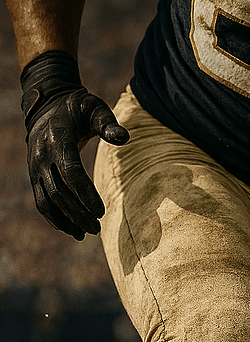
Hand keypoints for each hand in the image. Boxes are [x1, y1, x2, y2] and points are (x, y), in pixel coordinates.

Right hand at [21, 52, 128, 239]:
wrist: (47, 108)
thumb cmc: (78, 109)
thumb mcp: (94, 109)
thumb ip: (108, 124)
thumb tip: (124, 138)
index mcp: (57, 140)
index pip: (70, 173)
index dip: (85, 194)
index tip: (101, 212)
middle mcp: (41, 156)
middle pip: (58, 192)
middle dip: (77, 213)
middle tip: (96, 228)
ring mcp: (34, 168)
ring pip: (46, 201)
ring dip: (64, 220)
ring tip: (85, 234)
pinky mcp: (34, 176)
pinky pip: (41, 201)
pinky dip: (54, 218)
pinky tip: (71, 229)